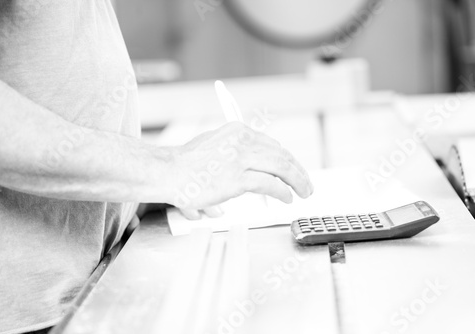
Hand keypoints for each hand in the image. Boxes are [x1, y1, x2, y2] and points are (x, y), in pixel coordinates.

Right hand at [167, 122, 313, 218]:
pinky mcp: (238, 178)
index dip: (287, 160)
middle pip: (281, 154)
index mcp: (238, 131)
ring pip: (281, 167)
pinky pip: (270, 184)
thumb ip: (232, 156)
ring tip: (305, 192)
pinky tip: (287, 197)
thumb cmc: (185, 164)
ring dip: (297, 181)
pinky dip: (283, 192)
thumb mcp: (213, 147)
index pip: (272, 145)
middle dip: (298, 170)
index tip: (294, 170)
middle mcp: (242, 140)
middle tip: (307, 183)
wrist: (168, 172)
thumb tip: (246, 175)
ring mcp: (241, 158)